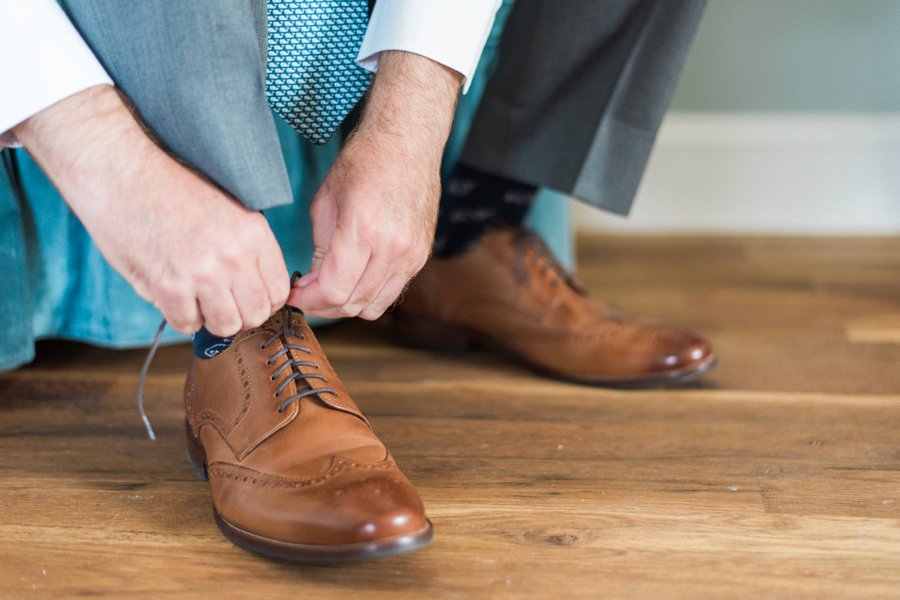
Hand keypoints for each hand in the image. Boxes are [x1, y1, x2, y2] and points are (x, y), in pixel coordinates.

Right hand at [14, 85, 289, 335]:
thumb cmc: (171, 189)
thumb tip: (257, 292)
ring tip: (196, 297)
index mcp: (253, 233)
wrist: (121, 173)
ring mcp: (203, 273)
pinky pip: (187, 325)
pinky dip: (180, 316)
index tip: (245, 297)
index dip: (262, 301)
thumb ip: (247, 249)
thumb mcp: (229, 209)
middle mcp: (234, 255)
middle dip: (238, 314)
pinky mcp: (169, 286)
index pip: (278, 291)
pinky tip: (173, 294)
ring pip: (226, 325)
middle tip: (219, 301)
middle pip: (255, 314)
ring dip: (211, 318)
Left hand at [288, 51, 461, 319]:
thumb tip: (313, 283)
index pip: (333, 290)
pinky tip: (354, 279)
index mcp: (363, 230)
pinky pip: (391, 292)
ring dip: (347, 305)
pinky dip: (369, 294)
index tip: (294, 296)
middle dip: (323, 305)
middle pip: (352, 303)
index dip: (307, 300)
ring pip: (373, 306)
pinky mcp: (421, 256)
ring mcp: (411, 254)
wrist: (407, 143)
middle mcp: (392, 247)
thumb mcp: (325, 202)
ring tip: (330, 289)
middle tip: (306, 295)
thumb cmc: (364, 162)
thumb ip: (319, 248)